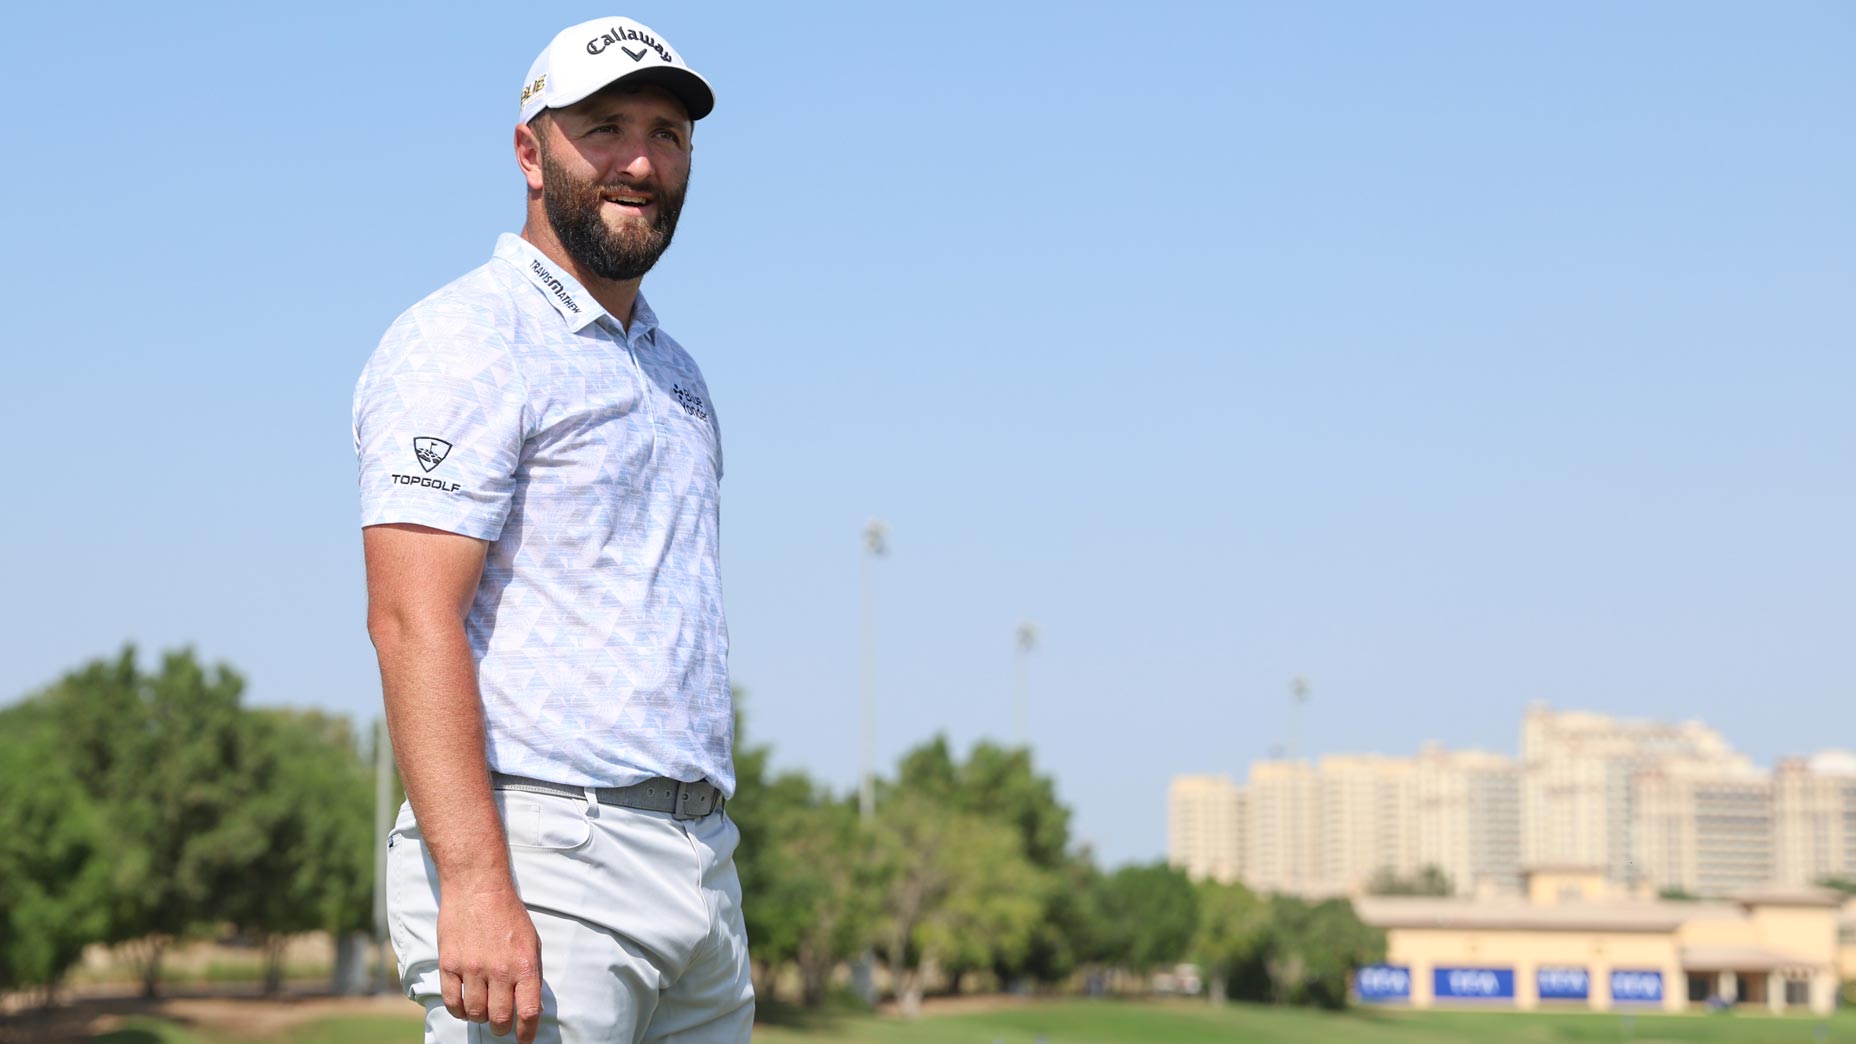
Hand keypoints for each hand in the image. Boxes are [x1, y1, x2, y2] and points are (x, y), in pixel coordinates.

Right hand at [437, 881, 543, 1042]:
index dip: (527, 1033)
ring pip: (474, 1012)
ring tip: (482, 1010)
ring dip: (480, 1017)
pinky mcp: (449, 964)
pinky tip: (464, 1005)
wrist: (478, 888)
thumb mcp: (532, 942)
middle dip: (501, 1028)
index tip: (524, 1040)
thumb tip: (530, 1006)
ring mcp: (472, 968)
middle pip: (499, 1018)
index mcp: (524, 965)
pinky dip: (458, 1009)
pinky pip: (452, 1000)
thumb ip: (531, 974)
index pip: (528, 1011)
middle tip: (501, 1027)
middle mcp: (499, 970)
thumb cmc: (508, 915)